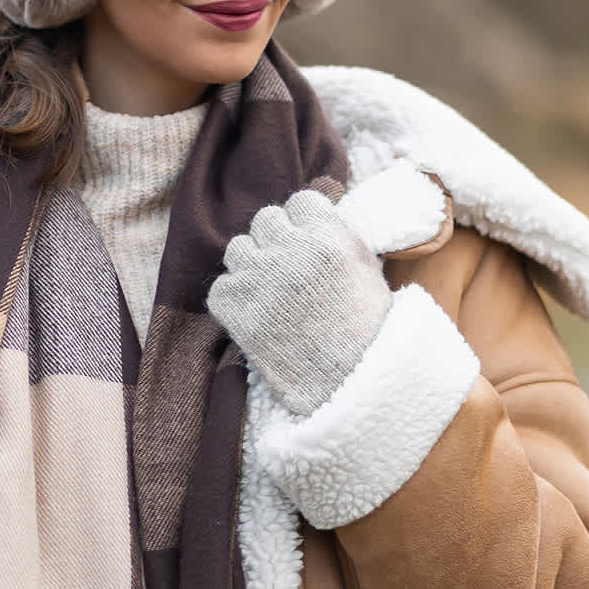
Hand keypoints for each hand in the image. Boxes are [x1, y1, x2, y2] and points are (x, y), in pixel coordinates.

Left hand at [208, 162, 441, 414]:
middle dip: (275, 241)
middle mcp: (291, 251)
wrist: (350, 387)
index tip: (307, 242)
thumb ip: (336, 236)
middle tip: (289, 271)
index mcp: (328, 236)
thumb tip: (308, 214)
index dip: (303, 222)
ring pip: (237, 249)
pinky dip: (234, 301)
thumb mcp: (367, 271)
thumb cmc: (366, 330)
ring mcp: (259, 280)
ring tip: (272, 294)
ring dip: (251, 266)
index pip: (299, 201)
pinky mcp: (235, 310)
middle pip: (265, 220)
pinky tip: (257, 316)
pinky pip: (221, 288)